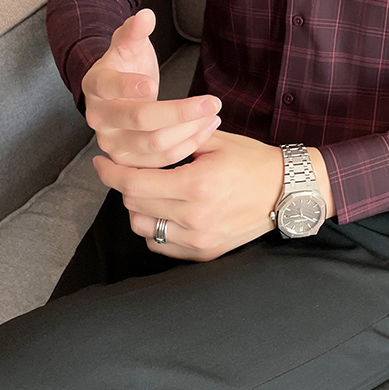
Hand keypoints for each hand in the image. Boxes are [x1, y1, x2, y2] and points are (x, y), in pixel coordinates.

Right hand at [81, 8, 223, 167]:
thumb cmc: (125, 65)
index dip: (129, 85)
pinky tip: (207, 129)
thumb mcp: (128, 43)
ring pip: (153, 144)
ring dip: (188, 131)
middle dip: (179, 112)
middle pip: (139, 119)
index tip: (153, 84)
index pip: (109, 86)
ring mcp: (112, 143)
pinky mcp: (129, 161)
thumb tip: (145, 16)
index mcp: (95, 85)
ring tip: (212, 114)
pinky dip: (187, 146)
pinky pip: (161, 160)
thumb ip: (135, 30)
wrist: (117, 92)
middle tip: (210, 102)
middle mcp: (98, 118)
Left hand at [92, 128, 283, 260]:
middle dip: (126, 185)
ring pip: (142, 228)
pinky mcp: (204, 253)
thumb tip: (140, 136)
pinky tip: (165, 210)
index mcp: (198, 184)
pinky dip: (154, 227)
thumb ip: (177, 140)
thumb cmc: (253, 161)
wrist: (287, 192)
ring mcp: (199, 239)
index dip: (111, 173)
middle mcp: (196, 217)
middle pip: (134, 206)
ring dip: (138, 208)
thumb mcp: (217, 141)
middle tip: (131, 170)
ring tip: (151, 190)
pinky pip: (161, 244)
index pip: (135, 183)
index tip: (101, 163)